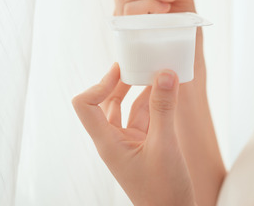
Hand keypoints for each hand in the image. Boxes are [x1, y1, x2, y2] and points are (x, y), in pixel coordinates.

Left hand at [72, 63, 195, 205]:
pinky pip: (146, 118)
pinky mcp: (146, 146)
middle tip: (138, 63)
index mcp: (108, 142)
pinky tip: (167, 91)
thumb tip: (165, 74)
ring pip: (128, 108)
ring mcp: (130, 143)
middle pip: (106, 102)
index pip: (86, 105)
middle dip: (120, 82)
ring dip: (141, 90)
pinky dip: (155, 103)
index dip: (99, 84)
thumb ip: (164, 108)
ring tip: (157, 72)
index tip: (121, 70)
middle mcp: (114, 140)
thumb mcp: (165, 145)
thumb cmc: (164, 190)